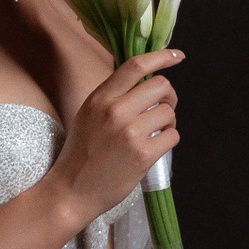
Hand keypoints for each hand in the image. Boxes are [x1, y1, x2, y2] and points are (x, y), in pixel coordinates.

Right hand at [43, 48, 182, 226]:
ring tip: (154, 133)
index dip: (161, 56)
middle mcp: (115, 111)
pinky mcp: (143, 155)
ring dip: (168, 122)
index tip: (177, 56)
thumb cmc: (81, 154)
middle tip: (164, 108)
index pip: (136, 65)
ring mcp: (130, 133)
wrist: (71, 192)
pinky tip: (155, 147)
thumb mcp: (88, 115)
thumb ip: (112, 96)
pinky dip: (168, 140)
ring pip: (169, 112)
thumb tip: (144, 80)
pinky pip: (172, 136)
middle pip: (160, 85)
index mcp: (100, 98)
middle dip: (169, 96)